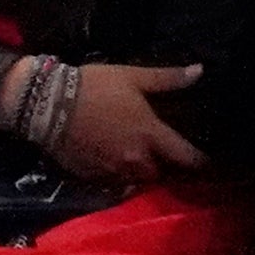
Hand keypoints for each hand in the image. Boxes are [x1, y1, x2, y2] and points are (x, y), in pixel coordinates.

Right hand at [53, 63, 206, 188]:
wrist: (46, 104)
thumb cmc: (94, 87)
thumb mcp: (133, 77)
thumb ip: (168, 78)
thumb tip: (200, 71)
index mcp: (150, 135)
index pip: (185, 157)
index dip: (200, 162)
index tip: (208, 162)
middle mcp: (135, 159)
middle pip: (159, 173)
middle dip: (162, 166)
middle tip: (162, 155)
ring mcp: (113, 172)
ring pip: (136, 180)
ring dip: (140, 172)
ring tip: (137, 159)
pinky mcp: (92, 177)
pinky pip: (113, 183)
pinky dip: (117, 175)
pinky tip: (112, 161)